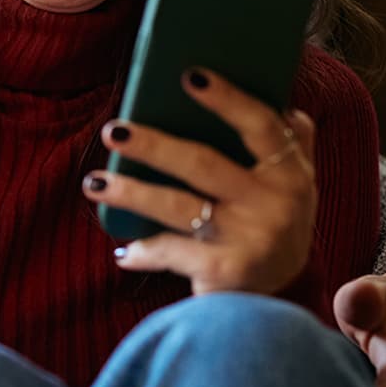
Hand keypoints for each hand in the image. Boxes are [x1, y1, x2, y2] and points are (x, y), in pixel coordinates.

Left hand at [82, 67, 316, 295]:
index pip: (261, 125)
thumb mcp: (291, 186)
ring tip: (93, 183)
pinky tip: (124, 252)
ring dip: (131, 193)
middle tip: (113, 131)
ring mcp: (253, 238)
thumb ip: (292, 143)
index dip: (227, 99)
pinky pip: (173, 252)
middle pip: (203, 163)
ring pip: (178, 206)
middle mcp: (277, 203)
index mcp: (290, 171)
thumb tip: (285, 101)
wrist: (279, 310)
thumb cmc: (270, 227)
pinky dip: (145, 252)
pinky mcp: (229, 273)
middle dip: (152, 145)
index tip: (189, 75)